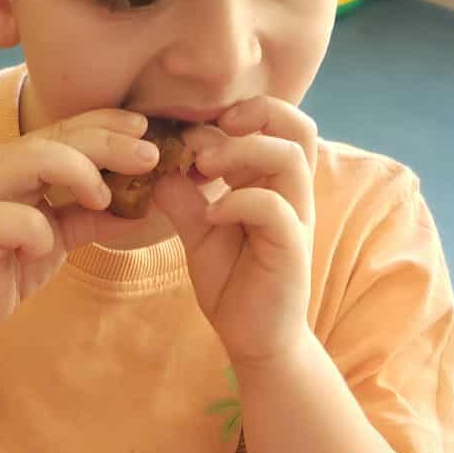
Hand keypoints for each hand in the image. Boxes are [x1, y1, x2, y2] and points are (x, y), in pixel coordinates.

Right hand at [0, 111, 158, 340]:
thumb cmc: (9, 266)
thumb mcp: (60, 235)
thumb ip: (92, 215)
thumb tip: (144, 205)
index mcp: (17, 162)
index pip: (65, 128)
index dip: (105, 122)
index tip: (144, 128)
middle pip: (56, 137)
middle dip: (107, 142)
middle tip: (149, 156)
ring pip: (33, 160)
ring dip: (78, 172)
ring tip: (105, 198)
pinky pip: (17, 220)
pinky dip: (40, 233)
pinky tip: (42, 251)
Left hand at [151, 97, 317, 366]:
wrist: (254, 339)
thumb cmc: (233, 283)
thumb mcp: (198, 233)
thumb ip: (182, 197)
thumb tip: (154, 164)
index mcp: (273, 184)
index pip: (276, 124)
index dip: (236, 113)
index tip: (191, 130)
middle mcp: (292, 195)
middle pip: (299, 127)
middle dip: (256, 113)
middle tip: (211, 130)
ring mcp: (297, 219)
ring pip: (290, 158)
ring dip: (242, 152)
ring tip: (203, 167)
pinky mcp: (292, 248)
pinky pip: (274, 208)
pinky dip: (238, 201)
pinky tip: (209, 216)